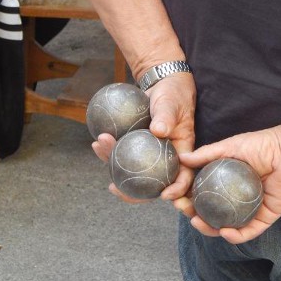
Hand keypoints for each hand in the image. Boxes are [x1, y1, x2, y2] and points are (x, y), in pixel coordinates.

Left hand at [92, 73, 195, 207]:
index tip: (165, 195)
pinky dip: (109, 150)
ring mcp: (149, 154)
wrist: (162, 85)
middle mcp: (165, 158)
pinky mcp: (136, 147)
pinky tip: (96, 143)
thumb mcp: (171, 103)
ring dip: (113, 165)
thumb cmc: (173, 94)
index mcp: (182, 153)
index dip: (177, 190)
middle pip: (153, 183)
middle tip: (114, 188)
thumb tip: (158, 131)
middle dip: (133, 193)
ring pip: (133, 170)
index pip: (184, 177)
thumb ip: (166, 116)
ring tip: (99, 150)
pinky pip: (122, 153)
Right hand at [177, 123, 280, 243]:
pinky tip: (224, 231)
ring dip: (209, 229)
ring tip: (198, 222)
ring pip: (225, 226)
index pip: (202, 193)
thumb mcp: (229, 146)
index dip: (187, 197)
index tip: (174, 196)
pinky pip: (248, 232)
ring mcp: (249, 209)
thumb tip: (182, 158)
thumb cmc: (263, 145)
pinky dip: (235, 235)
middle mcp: (236, 198)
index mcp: (227, 182)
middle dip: (193, 214)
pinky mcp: (265, 218)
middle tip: (184, 209)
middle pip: (210, 212)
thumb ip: (207, 154)